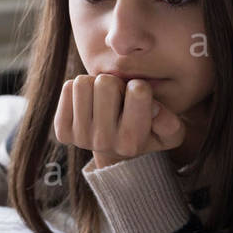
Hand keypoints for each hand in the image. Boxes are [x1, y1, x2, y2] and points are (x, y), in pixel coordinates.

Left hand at [53, 74, 184, 168]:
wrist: (117, 150)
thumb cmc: (147, 132)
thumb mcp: (169, 131)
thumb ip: (170, 122)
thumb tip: (154, 109)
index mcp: (132, 142)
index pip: (138, 90)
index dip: (139, 87)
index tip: (138, 99)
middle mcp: (104, 142)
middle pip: (106, 82)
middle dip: (115, 83)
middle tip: (118, 98)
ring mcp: (80, 138)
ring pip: (83, 83)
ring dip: (95, 85)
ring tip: (103, 100)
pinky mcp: (62, 131)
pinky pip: (68, 88)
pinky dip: (79, 90)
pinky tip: (89, 104)